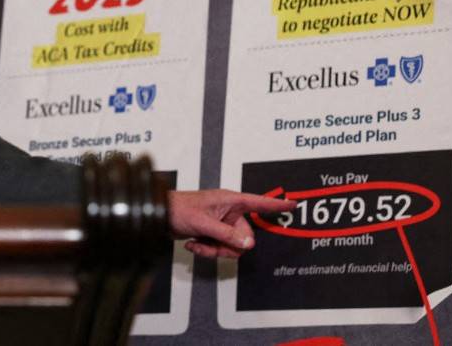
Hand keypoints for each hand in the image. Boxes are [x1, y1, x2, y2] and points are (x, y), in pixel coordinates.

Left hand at [167, 189, 294, 258]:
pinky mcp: (213, 233)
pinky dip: (207, 250)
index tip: (293, 204)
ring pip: (232, 246)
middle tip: (212, 243)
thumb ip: (227, 235)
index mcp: (229, 201)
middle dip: (229, 246)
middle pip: (245, 237)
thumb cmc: (177, 209)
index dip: (276, 205)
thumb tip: (248, 245)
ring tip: (199, 243)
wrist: (158, 216)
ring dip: (215, 250)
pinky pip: (220, 248)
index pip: (259, 203)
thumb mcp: (203, 223)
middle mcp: (228, 211)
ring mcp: (220, 223)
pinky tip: (194, 244)